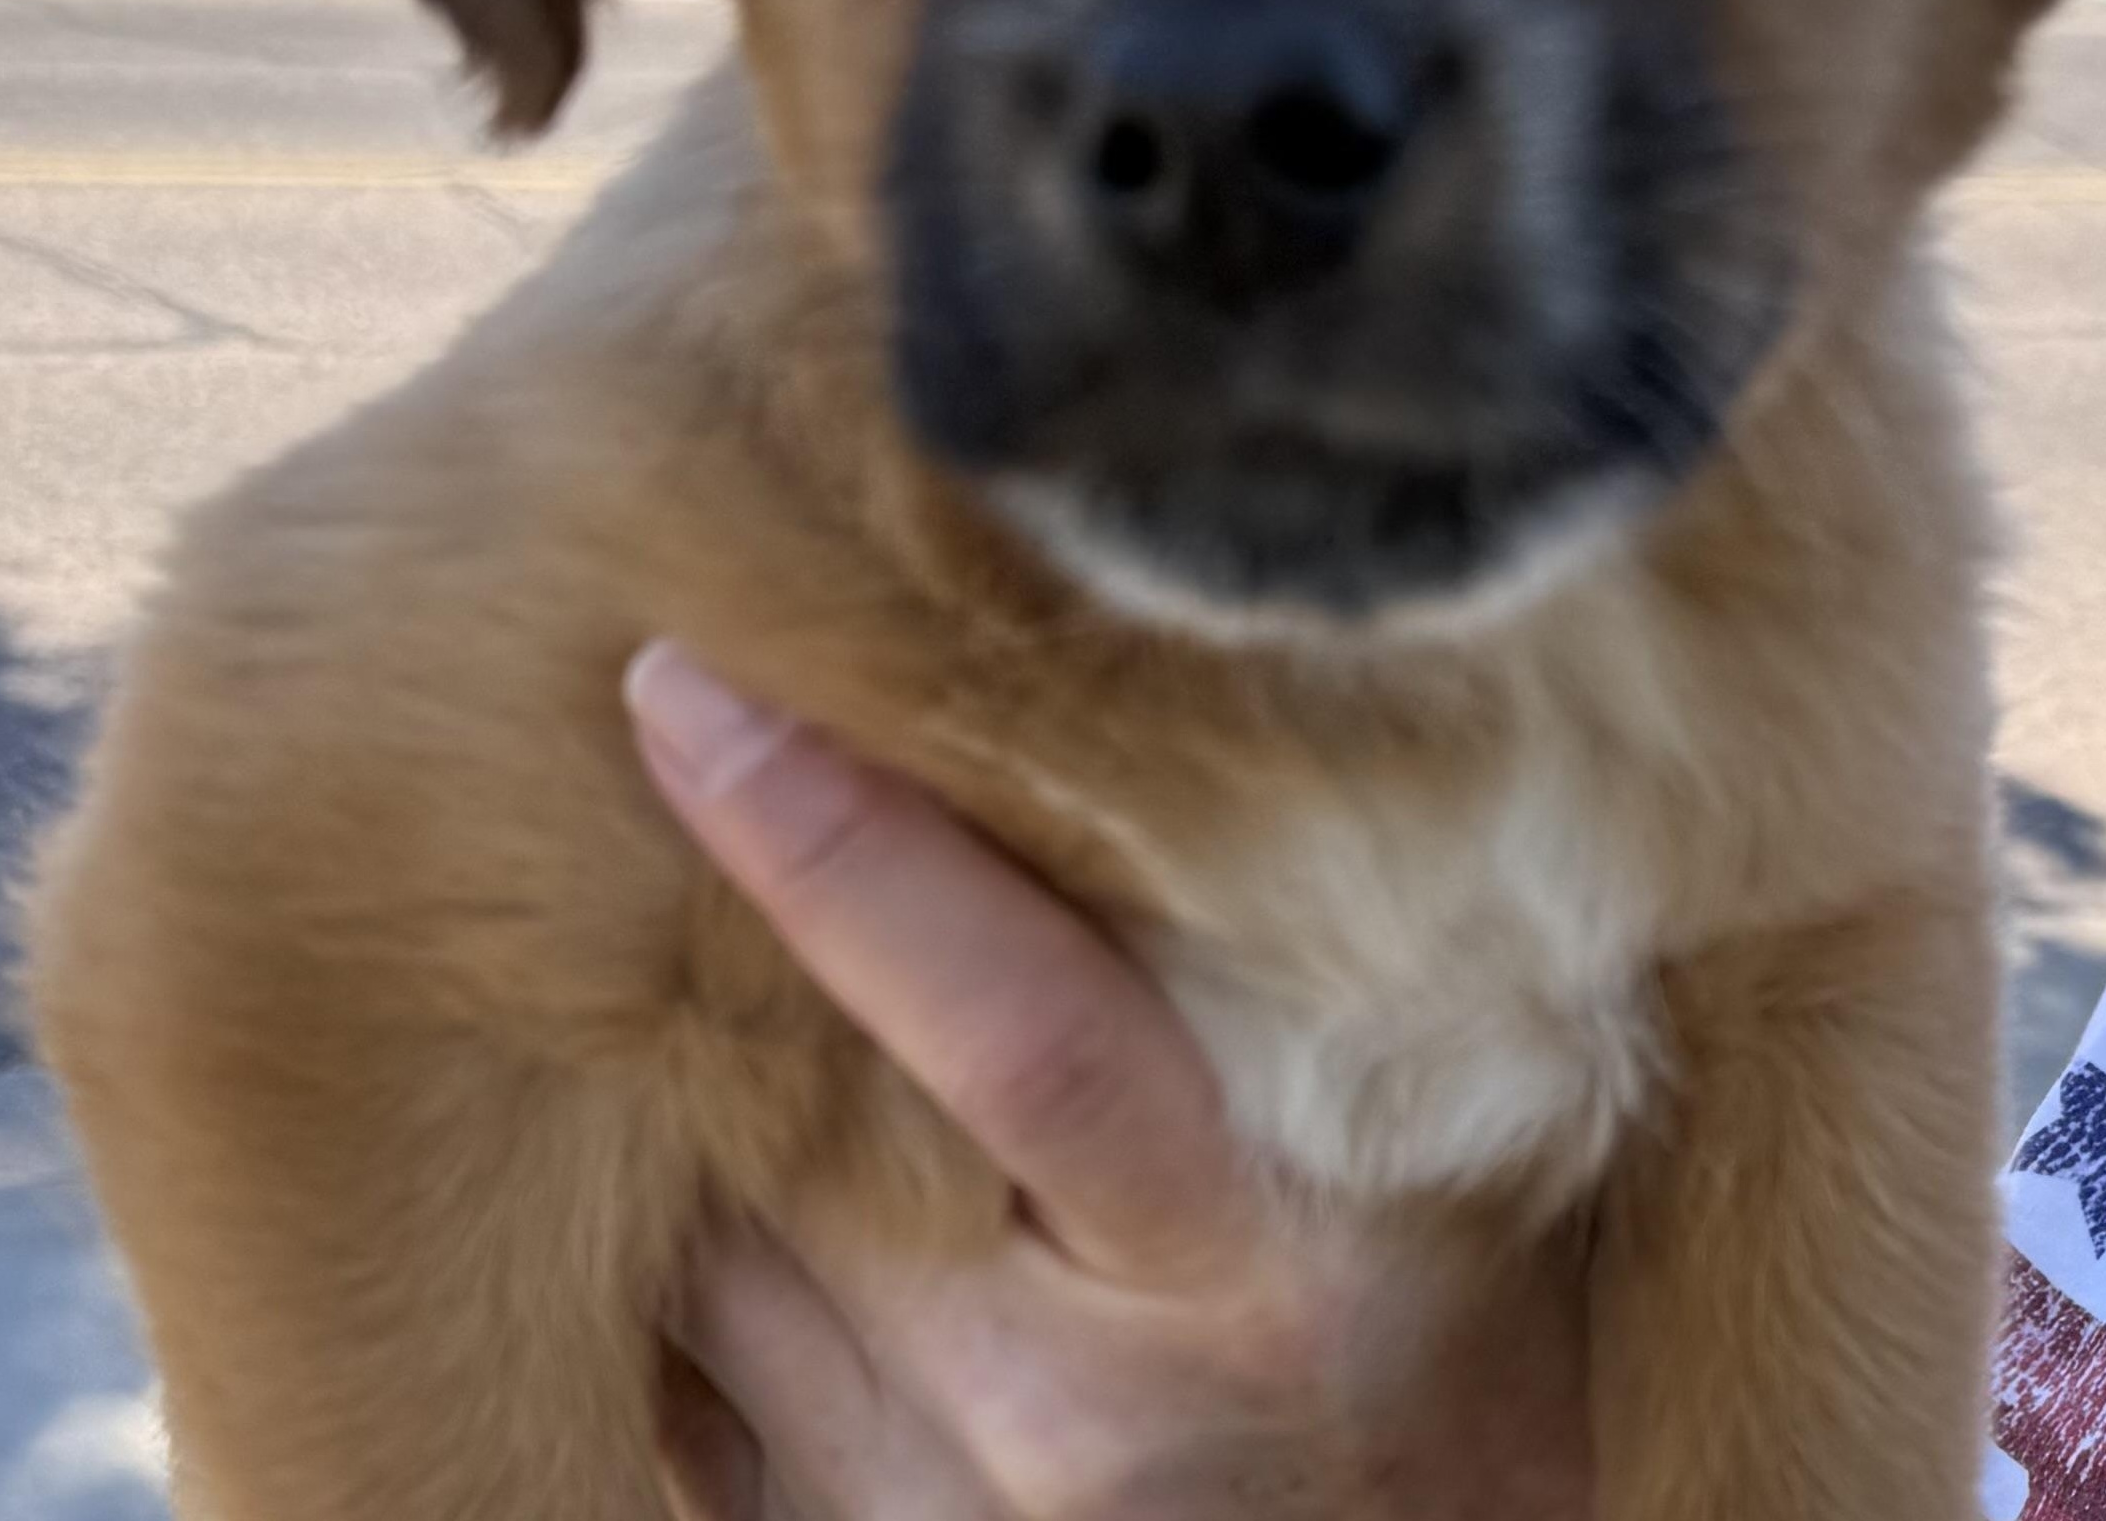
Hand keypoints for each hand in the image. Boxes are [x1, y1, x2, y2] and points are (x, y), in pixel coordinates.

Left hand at [626, 640, 1592, 1520]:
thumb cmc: (1449, 1325)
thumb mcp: (1418, 1142)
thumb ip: (1241, 974)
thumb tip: (1041, 736)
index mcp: (1256, 1270)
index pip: (1020, 1030)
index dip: (840, 850)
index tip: (687, 686)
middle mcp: (1081, 1419)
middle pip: (809, 1135)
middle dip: (718, 961)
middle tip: (656, 775)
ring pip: (722, 1256)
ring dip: (712, 1116)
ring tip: (751, 1009)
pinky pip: (701, 1384)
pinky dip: (716, 1263)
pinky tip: (772, 1204)